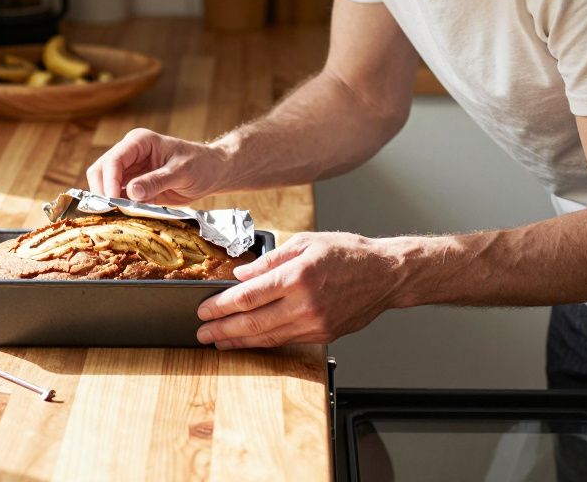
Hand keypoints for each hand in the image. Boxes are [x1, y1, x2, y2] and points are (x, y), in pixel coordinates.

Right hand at [85, 128, 228, 203]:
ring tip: (119, 215)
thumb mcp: (181, 172)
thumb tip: (131, 192)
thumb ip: (157, 181)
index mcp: (139, 142)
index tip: (113, 201)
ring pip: (104, 184)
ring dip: (107, 200)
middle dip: (102, 191)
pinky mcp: (133, 186)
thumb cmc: (200, 165)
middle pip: (100, 171)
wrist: (212, 172)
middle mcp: (130, 154)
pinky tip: (125, 217)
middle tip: (111, 211)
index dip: (109, 181)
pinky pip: (117, 196)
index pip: (113, 160)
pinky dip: (117, 207)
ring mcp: (130, 170)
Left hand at [196, 232, 405, 348]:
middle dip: (222, 329)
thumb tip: (241, 273)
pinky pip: (285, 341)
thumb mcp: (305, 243)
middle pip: (252, 322)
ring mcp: (314, 323)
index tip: (203, 309)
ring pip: (267, 337)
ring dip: (238, 341)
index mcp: (297, 275)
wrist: (385, 274)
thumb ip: (270, 260)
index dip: (221, 305)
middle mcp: (304, 303)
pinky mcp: (323, 335)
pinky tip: (248, 341)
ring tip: (218, 342)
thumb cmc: (348, 253)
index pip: (248, 296)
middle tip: (201, 332)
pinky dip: (263, 343)